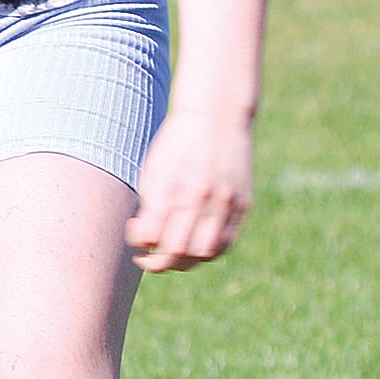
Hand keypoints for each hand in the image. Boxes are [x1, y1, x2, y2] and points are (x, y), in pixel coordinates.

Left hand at [127, 107, 253, 271]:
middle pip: (177, 252)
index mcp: (171, 186)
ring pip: (204, 253)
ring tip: (172, 257)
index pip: (151, 236)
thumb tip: (147, 241)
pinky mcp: (243, 203)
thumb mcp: (154, 169)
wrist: (216, 114)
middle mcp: (199, 197)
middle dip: (158, 263)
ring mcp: (225, 201)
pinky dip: (209, 253)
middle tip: (148, 260)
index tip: (136, 239)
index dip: (139, 245)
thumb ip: (151, 205)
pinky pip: (227, 242)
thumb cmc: (176, 143)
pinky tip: (195, 248)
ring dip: (185, 263)